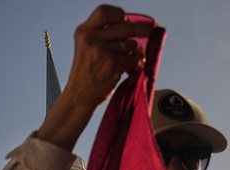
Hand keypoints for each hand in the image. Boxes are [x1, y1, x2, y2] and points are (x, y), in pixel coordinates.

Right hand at [39, 5, 155, 150]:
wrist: (78, 97)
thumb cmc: (86, 73)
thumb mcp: (85, 47)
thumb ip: (101, 34)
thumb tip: (129, 24)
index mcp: (83, 32)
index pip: (103, 11)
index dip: (118, 14)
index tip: (125, 20)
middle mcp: (91, 39)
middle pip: (124, 25)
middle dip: (141, 28)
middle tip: (150, 28)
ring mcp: (102, 52)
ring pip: (131, 44)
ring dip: (135, 53)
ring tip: (129, 61)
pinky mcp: (112, 65)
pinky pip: (134, 58)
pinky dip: (136, 64)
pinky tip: (131, 69)